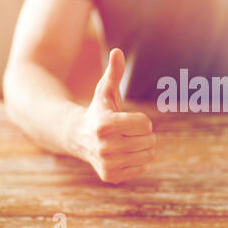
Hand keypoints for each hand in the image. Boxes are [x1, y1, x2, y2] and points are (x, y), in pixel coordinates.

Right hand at [73, 48, 155, 183]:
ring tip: (127, 141)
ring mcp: (107, 164)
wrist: (78, 137)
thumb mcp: (105, 91)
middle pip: (149, 140)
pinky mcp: (111, 176)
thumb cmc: (98, 110)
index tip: (127, 119)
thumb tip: (117, 51)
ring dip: (143, 147)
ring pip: (148, 155)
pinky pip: (142, 168)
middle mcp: (105, 146)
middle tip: (127, 131)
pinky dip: (138, 160)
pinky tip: (123, 154)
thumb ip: (114, 73)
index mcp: (105, 125)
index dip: (141, 120)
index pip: (146, 124)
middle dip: (144, 133)